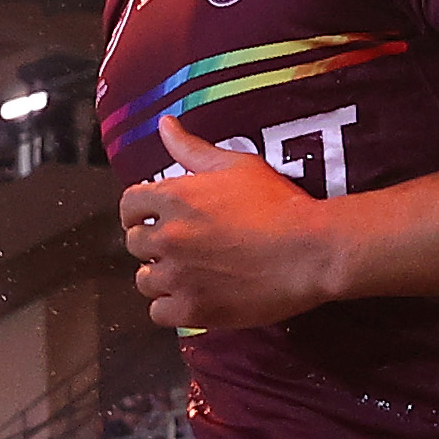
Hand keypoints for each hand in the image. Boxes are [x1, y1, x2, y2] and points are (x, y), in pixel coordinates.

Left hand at [123, 118, 332, 329]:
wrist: (309, 251)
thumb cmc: (278, 204)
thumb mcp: (236, 165)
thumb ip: (192, 148)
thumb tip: (164, 125)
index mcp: (173, 198)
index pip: (129, 205)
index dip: (141, 211)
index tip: (156, 218)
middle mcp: (168, 237)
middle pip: (135, 244)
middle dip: (153, 244)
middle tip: (182, 246)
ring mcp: (178, 276)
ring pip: (144, 280)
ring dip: (161, 276)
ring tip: (188, 273)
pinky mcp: (193, 310)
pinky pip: (159, 313)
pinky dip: (172, 307)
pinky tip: (193, 297)